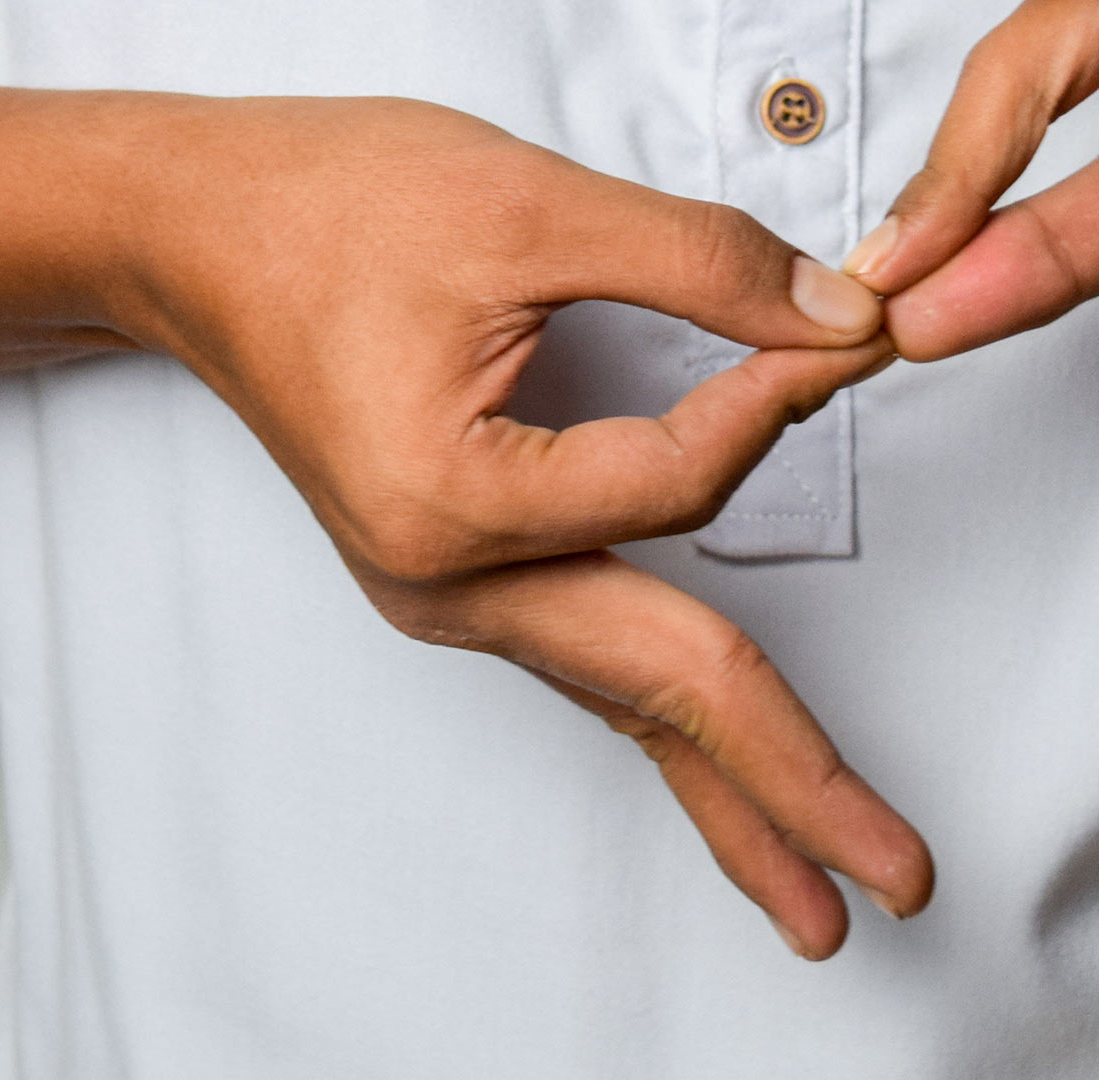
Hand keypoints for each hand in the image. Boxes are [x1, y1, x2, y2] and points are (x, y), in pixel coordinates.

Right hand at [93, 97, 930, 955]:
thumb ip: (698, 262)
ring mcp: (447, 595)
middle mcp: (445, 580)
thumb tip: (840, 319)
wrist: (192, 230)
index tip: (854, 333)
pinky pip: (588, 667)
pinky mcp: (458, 577)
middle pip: (658, 689)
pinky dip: (672, 725)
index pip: (675, 483)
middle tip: (906, 881)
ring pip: (623, 705)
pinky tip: (731, 788)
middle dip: (790, 788)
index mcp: (451, 499)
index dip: (779, 401)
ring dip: (739, 792)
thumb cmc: (330, 204)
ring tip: (830, 896)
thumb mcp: (527, 203)